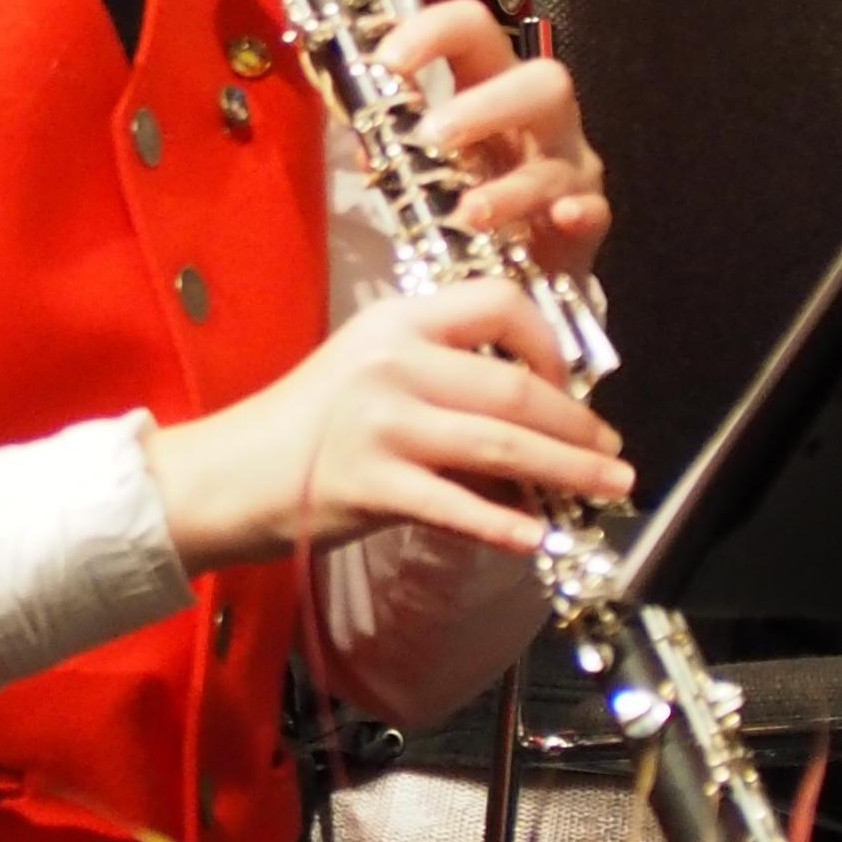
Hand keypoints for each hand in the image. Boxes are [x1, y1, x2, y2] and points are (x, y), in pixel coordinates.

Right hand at [146, 275, 631, 572]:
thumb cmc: (306, 424)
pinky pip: (457, 505)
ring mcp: (382, 424)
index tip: (566, 383)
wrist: (228, 474)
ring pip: (501, 444)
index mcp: (399, 321)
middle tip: (613, 453)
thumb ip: (444, 380)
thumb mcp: (372, 373)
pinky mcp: (372, 485)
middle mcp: (394, 363)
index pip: (500, 303)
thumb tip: (533, 421)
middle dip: (578, 425)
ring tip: (606, 486)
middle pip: (515, 387)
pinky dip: (505, 524)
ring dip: (567, 470)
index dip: (549, 343)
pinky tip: (539, 538)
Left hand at [372, 0, 608, 281]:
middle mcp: (540, 119)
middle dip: (486, 105)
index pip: (474, 31)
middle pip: (542, 81)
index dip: (433, 33)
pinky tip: (559, 220)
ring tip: (467, 212)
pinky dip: (576, 215)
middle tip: (431, 136)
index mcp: (492, 86)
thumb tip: (362, 143)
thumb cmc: (468, 194)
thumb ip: (395, 146)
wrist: (513, 259)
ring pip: (558, 159)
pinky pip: (592, 213)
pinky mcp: (587, 221)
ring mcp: (569, 168)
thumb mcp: (428, 163)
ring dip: (509, 186)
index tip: (387, 61)